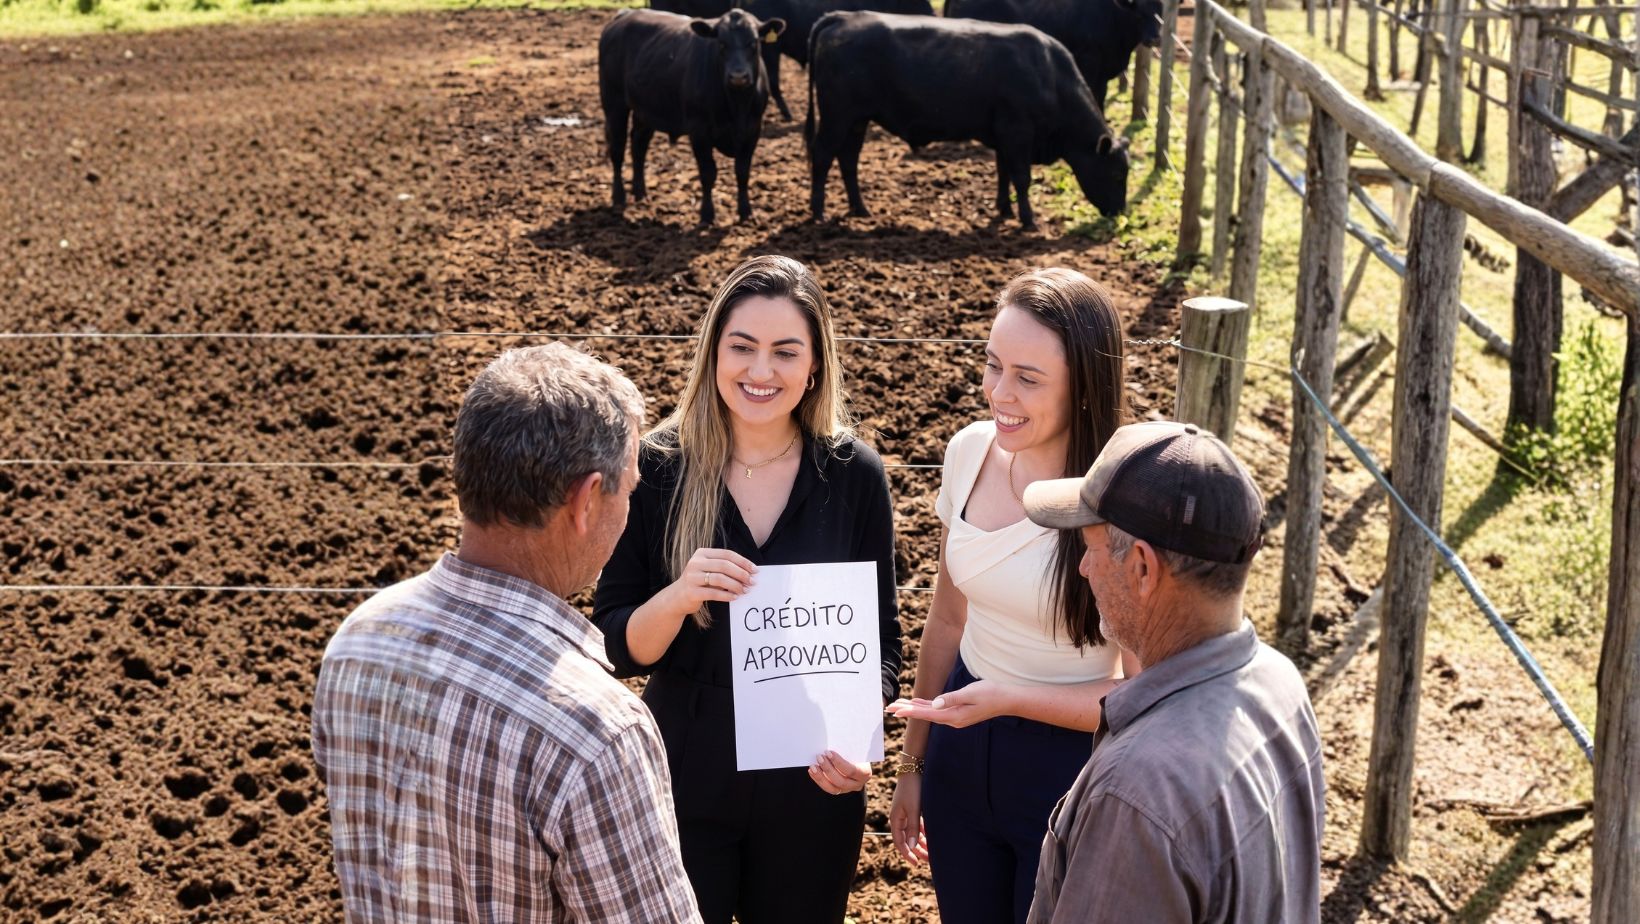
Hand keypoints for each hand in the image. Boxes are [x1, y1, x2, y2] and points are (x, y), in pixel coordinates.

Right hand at [667, 547, 756, 614]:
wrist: (677, 597)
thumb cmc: (699, 583)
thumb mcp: (709, 570)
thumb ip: (725, 568)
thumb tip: (750, 572)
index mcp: (701, 553)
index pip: (727, 554)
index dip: (743, 562)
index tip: (755, 570)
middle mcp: (695, 563)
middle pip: (724, 565)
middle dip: (741, 574)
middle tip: (752, 582)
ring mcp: (692, 577)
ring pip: (719, 579)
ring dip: (735, 585)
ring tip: (745, 591)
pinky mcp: (691, 592)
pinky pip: (713, 593)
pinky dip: (726, 595)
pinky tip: (734, 597)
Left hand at [807, 750, 869, 794]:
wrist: (856, 757)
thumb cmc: (855, 750)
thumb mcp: (855, 748)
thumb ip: (847, 747)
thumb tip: (832, 739)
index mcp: (865, 773)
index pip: (852, 770)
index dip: (839, 763)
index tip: (828, 752)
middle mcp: (857, 784)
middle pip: (841, 781)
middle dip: (828, 769)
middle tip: (819, 757)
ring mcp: (847, 789)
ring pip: (833, 788)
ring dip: (821, 777)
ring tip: (813, 766)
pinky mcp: (838, 790)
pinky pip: (827, 788)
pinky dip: (818, 779)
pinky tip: (812, 771)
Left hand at [884, 679, 1008, 728]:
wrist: (1007, 699)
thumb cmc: (991, 693)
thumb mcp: (971, 692)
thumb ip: (952, 698)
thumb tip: (935, 703)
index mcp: (954, 715)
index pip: (927, 714)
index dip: (910, 711)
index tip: (896, 711)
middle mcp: (952, 719)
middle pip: (924, 715)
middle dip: (906, 711)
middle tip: (888, 708)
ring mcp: (955, 717)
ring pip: (929, 713)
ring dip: (913, 709)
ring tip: (898, 706)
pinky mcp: (958, 712)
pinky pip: (937, 710)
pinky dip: (925, 707)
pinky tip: (916, 704)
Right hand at [889, 774, 928, 864]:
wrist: (914, 768)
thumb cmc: (913, 788)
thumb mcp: (914, 809)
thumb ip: (913, 827)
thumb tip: (911, 845)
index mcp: (896, 819)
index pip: (899, 841)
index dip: (907, 853)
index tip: (916, 863)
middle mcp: (900, 817)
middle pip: (907, 839)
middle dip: (917, 850)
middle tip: (927, 860)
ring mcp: (906, 812)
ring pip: (913, 832)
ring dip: (921, 842)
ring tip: (931, 851)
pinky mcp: (913, 807)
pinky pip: (917, 824)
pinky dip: (923, 832)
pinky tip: (931, 836)